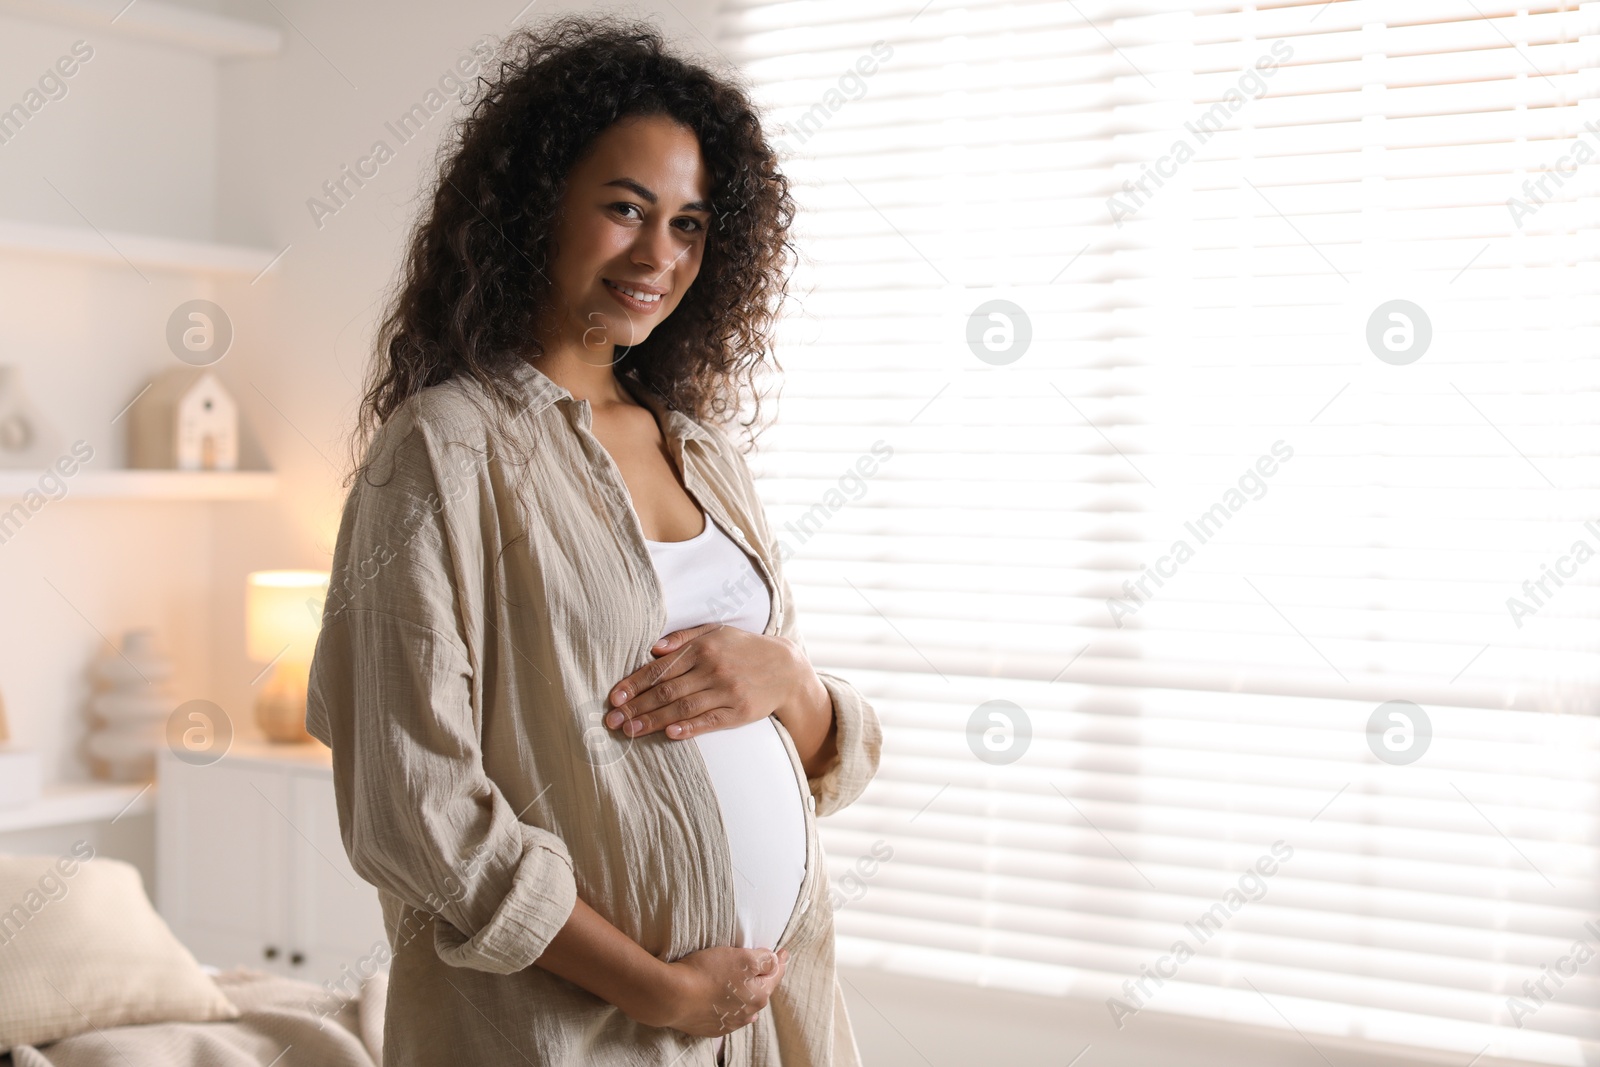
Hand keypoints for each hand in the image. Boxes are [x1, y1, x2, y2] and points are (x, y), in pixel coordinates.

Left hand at [605, 623, 814, 741]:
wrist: (785, 668)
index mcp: (702, 648)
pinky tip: (669, 734)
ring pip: (683, 708)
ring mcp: (727, 692)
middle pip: (666, 691)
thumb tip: (653, 648)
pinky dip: (689, 728)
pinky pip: (710, 721)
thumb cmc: (743, 649)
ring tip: (630, 732)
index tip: (614, 697)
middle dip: (636, 707)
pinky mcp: (740, 712)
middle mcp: (713, 669)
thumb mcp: (716, 632)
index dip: (634, 684)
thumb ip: (683, 637)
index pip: (660, 669)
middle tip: (612, 721)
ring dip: (653, 721)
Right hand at [641, 945, 789, 1036]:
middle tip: (762, 965)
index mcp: (759, 995)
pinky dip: (729, 1006)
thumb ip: (763, 960)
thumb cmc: (707, 973)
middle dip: (763, 979)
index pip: (775, 974)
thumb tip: (774, 962)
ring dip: (745, 995)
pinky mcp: (710, 1027)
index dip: (781, 961)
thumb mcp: (742, 958)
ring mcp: (729, 1023)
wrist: (673, 996)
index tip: (784, 953)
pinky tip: (726, 1002)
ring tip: (745, 986)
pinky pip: (726, 1015)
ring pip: (744, 1006)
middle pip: (760, 991)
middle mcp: (747, 1013)